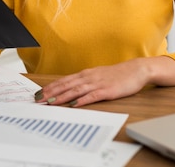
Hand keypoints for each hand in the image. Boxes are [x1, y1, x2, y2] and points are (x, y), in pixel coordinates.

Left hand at [34, 59, 150, 107]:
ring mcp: (98, 83)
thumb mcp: (98, 76)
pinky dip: (82, 100)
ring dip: (62, 96)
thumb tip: (70, 90)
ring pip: (76, 90)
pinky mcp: (107, 91)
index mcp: (86, 74)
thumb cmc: (117, 75)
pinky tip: (74, 104)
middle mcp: (89, 77)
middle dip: (51, 93)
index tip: (39, 93)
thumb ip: (84, 83)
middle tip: (38, 99)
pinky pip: (92, 96)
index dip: (50, 87)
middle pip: (66, 85)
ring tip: (51, 102)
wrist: (136, 70)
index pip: (64, 81)